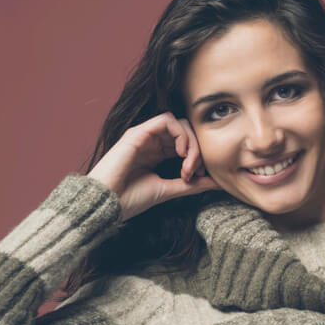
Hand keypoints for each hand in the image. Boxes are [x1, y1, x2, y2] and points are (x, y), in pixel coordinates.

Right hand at [88, 112, 219, 220]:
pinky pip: (166, 119)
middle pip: (186, 131)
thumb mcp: (169, 190)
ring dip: (191, 142)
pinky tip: (181, 152)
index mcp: (157, 154)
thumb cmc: (131, 200)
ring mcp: (144, 136)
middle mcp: (151, 142)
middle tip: (195, 171)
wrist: (107, 204)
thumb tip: (218, 182)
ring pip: (179, 123)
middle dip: (198, 149)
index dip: (198, 156)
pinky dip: (180, 133)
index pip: (186, 143)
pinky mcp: (137, 133)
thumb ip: (192, 185)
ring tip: (189, 163)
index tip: (199, 177)